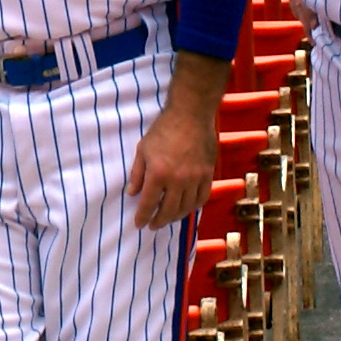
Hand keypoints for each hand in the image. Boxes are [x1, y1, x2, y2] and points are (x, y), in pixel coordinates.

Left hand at [125, 97, 213, 229]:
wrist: (190, 115)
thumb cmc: (163, 129)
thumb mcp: (143, 149)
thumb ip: (137, 174)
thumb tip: (132, 193)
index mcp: (158, 173)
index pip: (149, 204)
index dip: (142, 217)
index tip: (139, 224)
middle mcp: (177, 180)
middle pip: (168, 211)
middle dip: (159, 221)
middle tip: (153, 225)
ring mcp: (195, 178)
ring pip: (186, 207)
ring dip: (176, 217)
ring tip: (168, 218)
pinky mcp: (208, 174)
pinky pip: (202, 198)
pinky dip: (193, 206)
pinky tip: (186, 208)